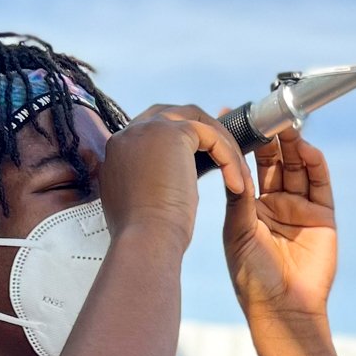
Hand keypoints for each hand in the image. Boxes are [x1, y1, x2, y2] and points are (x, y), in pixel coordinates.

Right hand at [101, 105, 251, 249]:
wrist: (144, 239)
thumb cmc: (145, 233)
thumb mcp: (138, 200)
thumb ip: (146, 179)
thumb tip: (166, 177)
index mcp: (118, 149)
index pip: (153, 131)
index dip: (181, 142)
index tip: (203, 163)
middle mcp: (130, 132)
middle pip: (173, 116)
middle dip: (202, 133)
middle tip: (225, 157)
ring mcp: (148, 129)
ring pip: (196, 121)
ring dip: (221, 145)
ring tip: (237, 174)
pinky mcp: (173, 133)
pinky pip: (211, 135)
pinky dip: (228, 157)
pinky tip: (237, 184)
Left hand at [222, 131, 337, 322]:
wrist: (282, 307)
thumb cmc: (252, 275)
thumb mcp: (238, 231)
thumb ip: (239, 196)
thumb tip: (231, 160)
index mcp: (249, 206)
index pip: (249, 165)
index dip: (244, 142)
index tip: (234, 117)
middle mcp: (275, 203)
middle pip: (275, 160)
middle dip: (272, 137)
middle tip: (267, 114)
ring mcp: (300, 207)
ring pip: (297, 167)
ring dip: (294, 145)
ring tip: (288, 125)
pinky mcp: (322, 215)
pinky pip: (320, 183)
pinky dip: (315, 164)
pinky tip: (307, 149)